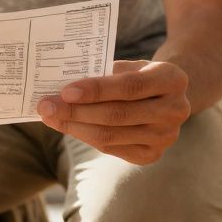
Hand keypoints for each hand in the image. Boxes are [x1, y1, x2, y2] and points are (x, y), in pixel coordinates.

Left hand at [37, 59, 190, 164]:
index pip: (129, 87)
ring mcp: (165, 137)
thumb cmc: (139, 75)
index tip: (65, 91)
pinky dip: (84, 136)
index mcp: (172, 79)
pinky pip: (110, 148)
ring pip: (110, 135)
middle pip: (117, 115)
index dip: (96, 90)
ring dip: (74, 127)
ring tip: (50, 117)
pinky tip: (67, 126)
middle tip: (46, 106)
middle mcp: (175, 110)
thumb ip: (104, 74)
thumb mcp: (129, 66)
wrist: (167, 96)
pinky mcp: (152, 155)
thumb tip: (63, 89)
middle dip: (76, 111)